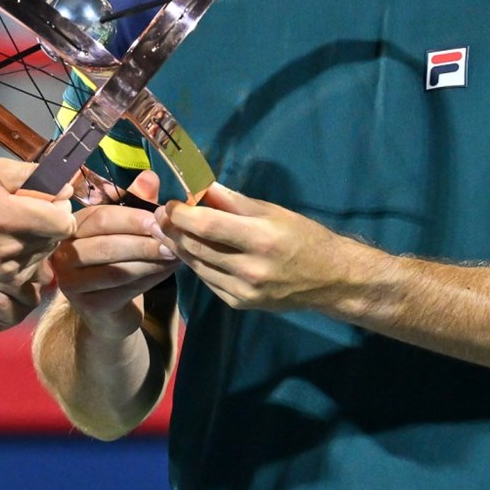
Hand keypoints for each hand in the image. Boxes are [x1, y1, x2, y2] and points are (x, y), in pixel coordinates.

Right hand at [0, 159, 76, 298]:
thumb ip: (31, 175)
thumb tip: (64, 187)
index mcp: (11, 217)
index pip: (65, 223)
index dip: (62, 209)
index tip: (49, 202)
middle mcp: (13, 248)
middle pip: (56, 238)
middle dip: (49, 223)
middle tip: (28, 212)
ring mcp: (10, 270)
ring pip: (45, 255)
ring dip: (38, 242)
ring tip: (14, 230)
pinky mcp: (4, 284)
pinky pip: (32, 272)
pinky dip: (27, 259)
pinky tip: (9, 247)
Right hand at [51, 170, 179, 323]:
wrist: (110, 310)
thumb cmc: (117, 260)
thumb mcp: (127, 228)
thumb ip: (137, 201)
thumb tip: (150, 177)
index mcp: (71, 228)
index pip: (99, 218)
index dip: (131, 217)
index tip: (160, 218)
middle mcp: (63, 255)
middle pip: (106, 244)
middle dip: (143, 241)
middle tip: (171, 240)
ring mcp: (71, 283)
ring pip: (115, 269)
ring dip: (150, 261)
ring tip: (175, 255)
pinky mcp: (87, 306)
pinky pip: (123, 290)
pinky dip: (150, 279)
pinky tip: (167, 272)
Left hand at [156, 183, 341, 310]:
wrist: (330, 279)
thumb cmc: (304, 237)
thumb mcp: (273, 211)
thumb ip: (234, 201)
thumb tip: (201, 186)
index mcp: (261, 238)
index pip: (207, 225)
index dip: (181, 214)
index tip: (169, 204)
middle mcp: (250, 268)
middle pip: (196, 247)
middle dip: (172, 230)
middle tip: (158, 216)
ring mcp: (243, 290)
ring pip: (197, 266)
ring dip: (178, 247)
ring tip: (167, 231)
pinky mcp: (239, 304)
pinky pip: (207, 280)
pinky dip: (196, 264)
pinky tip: (189, 251)